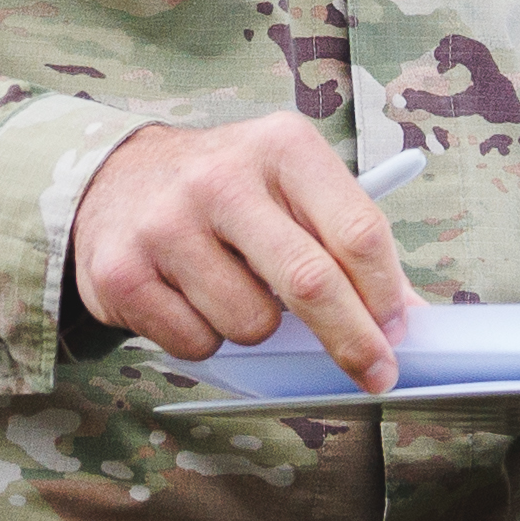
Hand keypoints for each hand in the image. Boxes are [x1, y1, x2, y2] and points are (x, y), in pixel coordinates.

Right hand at [75, 116, 415, 387]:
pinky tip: (191, 298)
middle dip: (352, 340)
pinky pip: (198, 343)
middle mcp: (221, 178)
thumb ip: (347, 242)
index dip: (386, 292)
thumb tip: (405, 319)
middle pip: (311, 281)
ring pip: (251, 325)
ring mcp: (166, 225)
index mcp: (280, 146)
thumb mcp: (291, 188)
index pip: (357, 230)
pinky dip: (207, 338)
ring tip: (235, 290)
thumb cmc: (225, 193)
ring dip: (259, 330)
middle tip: (375, 373)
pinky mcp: (123, 273)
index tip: (398, 331)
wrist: (115, 183)